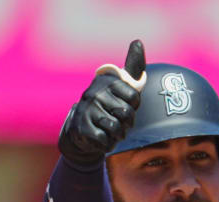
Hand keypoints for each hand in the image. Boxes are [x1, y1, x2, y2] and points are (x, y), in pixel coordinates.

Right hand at [58, 40, 145, 165]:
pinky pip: (104, 140)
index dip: (134, 107)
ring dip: (117, 134)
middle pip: (127, 114)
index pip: (135, 98)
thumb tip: (137, 41)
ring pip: (116, 128)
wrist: (81, 129)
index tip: (125, 105)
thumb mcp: (123, 85)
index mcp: (108, 81)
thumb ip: (133, 67)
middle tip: (118, 121)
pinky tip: (101, 137)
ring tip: (111, 130)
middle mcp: (95, 92)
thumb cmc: (109, 104)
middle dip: (127, 123)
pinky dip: (107, 143)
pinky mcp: (81, 128)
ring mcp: (87, 110)